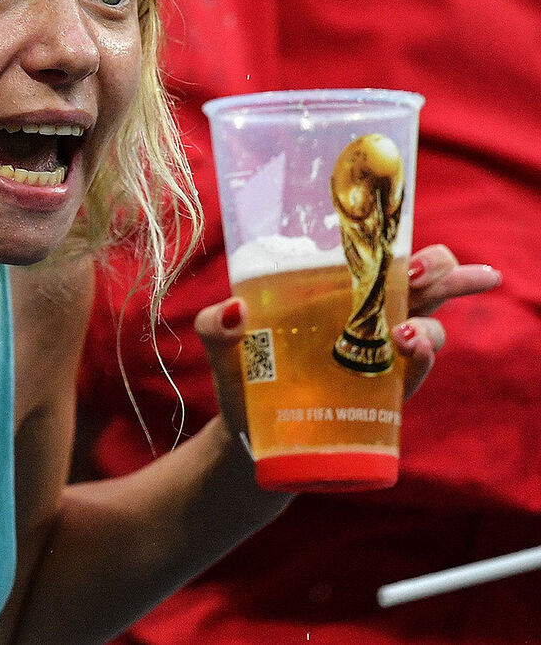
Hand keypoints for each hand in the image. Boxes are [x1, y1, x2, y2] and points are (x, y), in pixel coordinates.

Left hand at [195, 244, 501, 435]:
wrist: (250, 433)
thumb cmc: (241, 376)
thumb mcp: (222, 346)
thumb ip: (216, 325)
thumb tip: (234, 309)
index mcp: (332, 290)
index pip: (379, 253)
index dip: (400, 236)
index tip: (402, 229)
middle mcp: (367, 315)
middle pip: (425, 283)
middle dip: (446, 273)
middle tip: (437, 273)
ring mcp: (381, 353)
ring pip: (429, 325)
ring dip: (428, 324)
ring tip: (402, 333)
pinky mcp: (386, 392)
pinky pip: (417, 370)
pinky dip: (422, 359)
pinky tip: (407, 350)